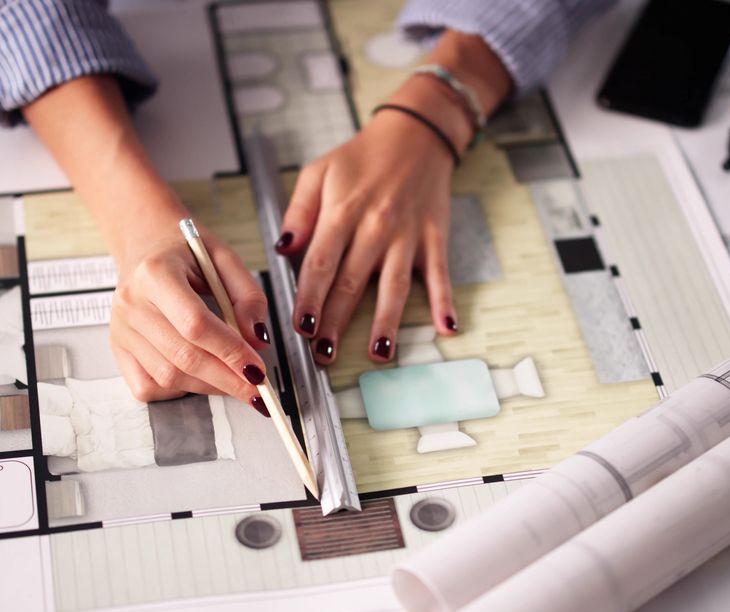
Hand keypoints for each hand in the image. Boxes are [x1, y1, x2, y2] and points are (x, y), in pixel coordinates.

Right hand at [109, 223, 272, 410]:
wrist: (145, 246)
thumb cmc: (185, 252)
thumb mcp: (224, 258)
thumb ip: (248, 296)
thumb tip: (257, 342)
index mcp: (156, 273)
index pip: (195, 324)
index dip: (230, 352)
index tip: (257, 370)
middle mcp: (132, 303)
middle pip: (183, 356)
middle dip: (226, 379)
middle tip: (256, 389)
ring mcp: (121, 329)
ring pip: (168, 377)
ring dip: (208, 386)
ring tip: (233, 381)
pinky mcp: (118, 348)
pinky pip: (147, 386)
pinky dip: (177, 390)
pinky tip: (196, 377)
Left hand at [279, 105, 459, 365]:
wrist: (415, 135)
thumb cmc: (362, 157)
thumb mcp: (319, 172)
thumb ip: (299, 212)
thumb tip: (282, 248)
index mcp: (343, 211)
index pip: (321, 262)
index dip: (310, 297)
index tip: (300, 327)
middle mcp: (376, 226)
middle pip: (352, 283)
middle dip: (337, 322)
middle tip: (325, 356)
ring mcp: (408, 235)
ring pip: (394, 286)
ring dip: (386, 322)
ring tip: (378, 354)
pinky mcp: (434, 238)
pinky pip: (439, 274)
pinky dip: (445, 301)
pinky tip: (447, 328)